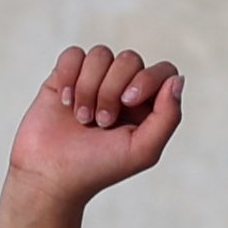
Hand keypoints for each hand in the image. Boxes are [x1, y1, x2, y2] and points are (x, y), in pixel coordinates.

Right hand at [7, 44, 183, 202]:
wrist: (51, 174)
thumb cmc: (98, 167)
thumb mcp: (143, 150)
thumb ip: (168, 117)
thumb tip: (176, 79)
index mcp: (147, 106)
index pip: (163, 71)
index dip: (147, 79)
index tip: (128, 102)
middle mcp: (123, 89)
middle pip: (130, 59)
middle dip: (112, 89)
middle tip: (101, 121)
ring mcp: (94, 80)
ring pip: (101, 54)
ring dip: (89, 88)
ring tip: (81, 119)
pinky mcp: (66, 75)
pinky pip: (74, 53)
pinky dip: (69, 76)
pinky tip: (65, 102)